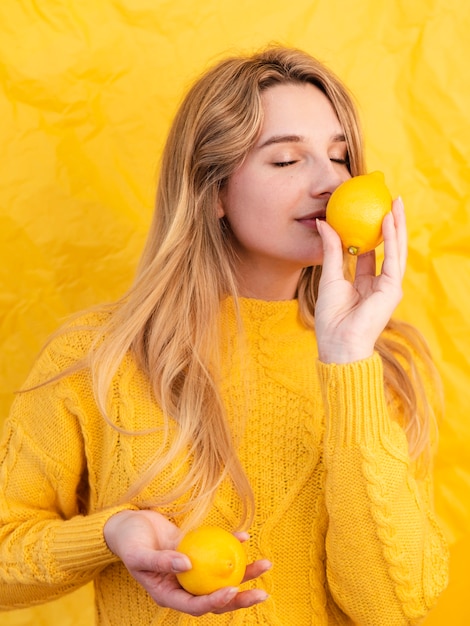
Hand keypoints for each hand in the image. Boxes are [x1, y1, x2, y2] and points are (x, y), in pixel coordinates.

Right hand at [104, 510, 270, 615]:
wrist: (128, 524)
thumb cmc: (129, 541)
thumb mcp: (139, 554)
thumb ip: (161, 562)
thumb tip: (188, 565)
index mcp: (170, 595)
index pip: (197, 606)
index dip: (216, 602)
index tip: (232, 590)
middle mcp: (185, 586)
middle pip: (216, 597)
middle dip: (241, 597)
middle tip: (262, 593)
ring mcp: (193, 570)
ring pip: (222, 575)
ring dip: (245, 572)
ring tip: (266, 564)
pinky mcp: (197, 552)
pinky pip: (217, 551)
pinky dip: (231, 544)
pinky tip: (244, 536)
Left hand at [315, 197, 406, 362]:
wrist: (338, 342)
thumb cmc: (331, 316)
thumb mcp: (329, 276)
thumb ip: (332, 250)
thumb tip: (324, 223)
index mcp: (364, 282)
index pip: (370, 252)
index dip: (369, 232)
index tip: (366, 212)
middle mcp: (379, 283)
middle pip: (387, 248)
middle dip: (389, 224)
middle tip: (387, 200)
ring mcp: (388, 286)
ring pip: (396, 250)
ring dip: (396, 225)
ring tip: (394, 202)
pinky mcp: (392, 289)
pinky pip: (393, 259)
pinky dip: (391, 239)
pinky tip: (388, 221)